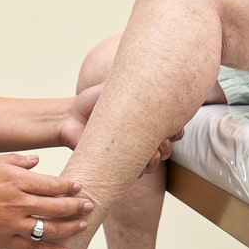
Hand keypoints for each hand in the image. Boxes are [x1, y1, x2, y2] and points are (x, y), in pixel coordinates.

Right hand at [0, 153, 93, 248]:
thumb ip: (17, 160)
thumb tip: (38, 161)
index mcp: (15, 181)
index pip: (52, 184)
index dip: (70, 186)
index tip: (79, 187)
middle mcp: (17, 203)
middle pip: (56, 207)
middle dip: (76, 206)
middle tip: (90, 205)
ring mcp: (11, 224)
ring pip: (49, 229)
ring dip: (70, 228)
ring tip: (83, 225)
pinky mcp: (3, 241)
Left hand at [61, 83, 179, 170]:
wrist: (70, 117)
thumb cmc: (94, 100)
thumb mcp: (115, 87)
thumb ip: (134, 84)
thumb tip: (153, 74)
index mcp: (147, 119)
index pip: (172, 128)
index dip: (177, 130)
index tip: (175, 129)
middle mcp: (142, 138)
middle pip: (167, 148)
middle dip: (167, 147)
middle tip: (162, 142)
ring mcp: (131, 153)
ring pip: (154, 162)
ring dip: (155, 160)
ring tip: (153, 155)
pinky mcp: (117, 166)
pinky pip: (134, 174)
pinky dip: (139, 171)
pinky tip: (139, 167)